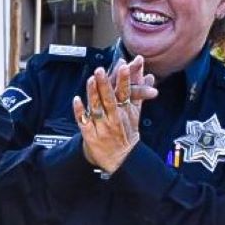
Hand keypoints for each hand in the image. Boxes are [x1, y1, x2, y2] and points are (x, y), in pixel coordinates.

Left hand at [74, 58, 153, 172]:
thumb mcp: (135, 112)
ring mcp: (102, 127)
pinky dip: (80, 110)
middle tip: (100, 70)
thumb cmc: (127, 131)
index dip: (125, 80)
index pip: (126, 93)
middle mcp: (114, 119)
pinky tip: (76, 99)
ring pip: (96, 108)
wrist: (121, 158)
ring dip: (92, 94)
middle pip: (110, 99)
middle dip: (105, 84)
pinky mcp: (90, 135)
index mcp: (126, 112)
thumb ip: (139, 91)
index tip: (124, 65)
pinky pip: (84, 121)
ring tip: (90, 79)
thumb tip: (148, 74)